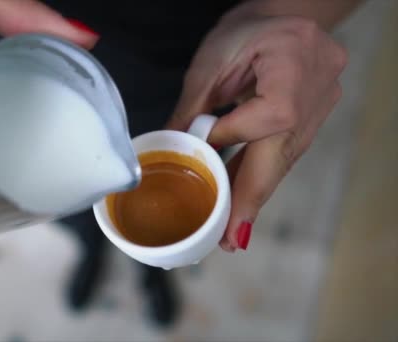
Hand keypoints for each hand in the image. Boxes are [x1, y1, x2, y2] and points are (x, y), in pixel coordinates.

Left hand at [167, 11, 346, 250]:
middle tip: (231, 238)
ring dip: (254, 191)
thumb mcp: (211, 62)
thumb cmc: (246, 30)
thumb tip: (173, 148)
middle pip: (280, 155)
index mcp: (295, 63)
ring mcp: (323, 106)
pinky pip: (285, 153)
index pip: (262, 120)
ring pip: (283, 160)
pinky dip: (261, 173)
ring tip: (231, 226)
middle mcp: (318, 90)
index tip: (201, 165)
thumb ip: (193, 109)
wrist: (287, 15)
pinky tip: (242, 195)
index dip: (227, 143)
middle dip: (251, 198)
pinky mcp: (316, 117)